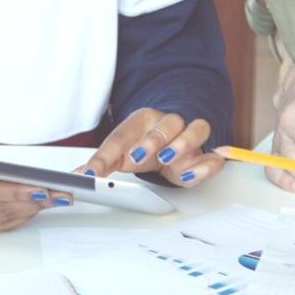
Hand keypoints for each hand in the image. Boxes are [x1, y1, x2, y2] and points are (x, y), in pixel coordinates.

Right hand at [0, 124, 68, 237]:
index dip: (12, 189)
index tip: (39, 185)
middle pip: (0, 209)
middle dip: (34, 199)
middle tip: (63, 190)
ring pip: (5, 218)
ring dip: (35, 207)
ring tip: (62, 195)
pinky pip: (1, 222)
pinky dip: (24, 212)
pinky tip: (43, 202)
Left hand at [76, 108, 221, 186]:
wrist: (170, 142)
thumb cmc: (143, 143)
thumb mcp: (119, 152)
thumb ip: (102, 162)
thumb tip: (80, 174)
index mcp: (144, 120)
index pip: (126, 132)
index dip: (111, 151)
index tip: (95, 170)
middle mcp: (170, 125)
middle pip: (169, 123)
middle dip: (153, 140)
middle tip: (135, 157)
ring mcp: (191, 139)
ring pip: (197, 129)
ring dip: (183, 143)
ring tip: (167, 159)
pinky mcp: (205, 157)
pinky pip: (214, 157)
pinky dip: (205, 165)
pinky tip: (190, 173)